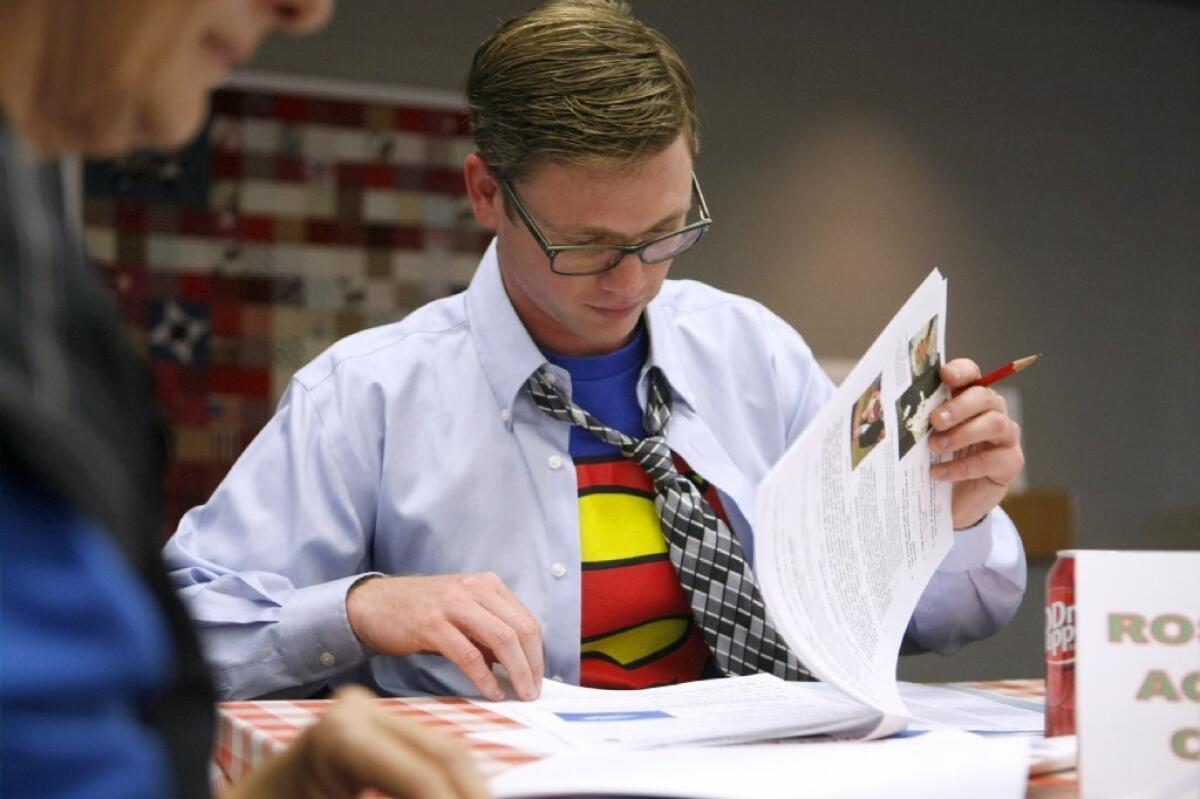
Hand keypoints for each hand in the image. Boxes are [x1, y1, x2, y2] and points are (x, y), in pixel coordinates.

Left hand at [225, 685, 488, 798]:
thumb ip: (403, 793)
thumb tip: (444, 796)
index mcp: (342, 734)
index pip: (426, 776)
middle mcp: (357, 712)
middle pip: (447, 756)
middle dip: (473, 791)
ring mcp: (367, 716)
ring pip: (445, 755)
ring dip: (467, 786)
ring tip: (480, 798)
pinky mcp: (373, 729)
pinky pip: (425, 758)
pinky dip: (444, 784)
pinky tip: (454, 793)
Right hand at [347, 573, 542, 700]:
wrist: (374, 604)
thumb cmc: (421, 611)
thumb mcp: (462, 613)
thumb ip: (488, 633)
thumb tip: (516, 665)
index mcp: (486, 584)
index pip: (526, 619)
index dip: (537, 652)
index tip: (539, 677)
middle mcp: (474, 589)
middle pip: (520, 628)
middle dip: (532, 664)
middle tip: (533, 691)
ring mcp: (453, 604)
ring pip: (501, 638)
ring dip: (516, 671)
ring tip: (519, 693)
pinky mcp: (432, 624)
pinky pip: (469, 655)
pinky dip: (484, 677)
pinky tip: (490, 692)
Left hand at [928, 358, 1024, 528]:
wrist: (952, 501)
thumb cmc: (938, 460)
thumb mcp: (926, 437)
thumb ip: (921, 420)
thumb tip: (894, 410)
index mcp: (970, 398)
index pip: (972, 374)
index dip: (961, 371)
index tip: (944, 376)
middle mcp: (992, 412)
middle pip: (985, 397)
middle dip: (959, 407)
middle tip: (935, 420)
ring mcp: (1005, 436)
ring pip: (994, 424)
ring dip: (962, 434)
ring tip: (935, 446)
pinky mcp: (1010, 462)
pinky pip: (991, 460)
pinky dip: (961, 466)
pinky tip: (938, 472)